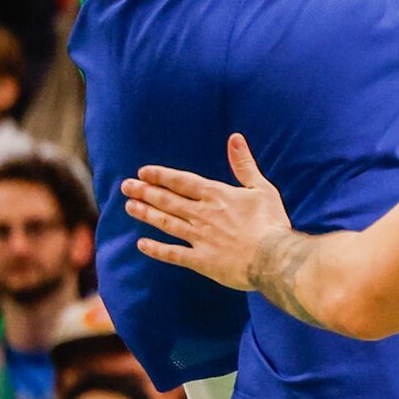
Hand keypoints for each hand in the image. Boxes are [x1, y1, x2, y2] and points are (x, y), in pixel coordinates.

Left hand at [122, 134, 291, 290]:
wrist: (273, 257)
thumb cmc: (271, 222)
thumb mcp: (261, 187)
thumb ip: (244, 164)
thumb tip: (234, 138)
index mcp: (216, 195)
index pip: (182, 182)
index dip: (161, 176)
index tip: (143, 172)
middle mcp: (203, 214)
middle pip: (168, 200)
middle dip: (145, 192)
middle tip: (126, 186)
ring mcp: (200, 238)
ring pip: (167, 223)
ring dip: (147, 214)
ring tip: (129, 207)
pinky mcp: (201, 260)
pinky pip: (173, 254)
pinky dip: (156, 249)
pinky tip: (142, 244)